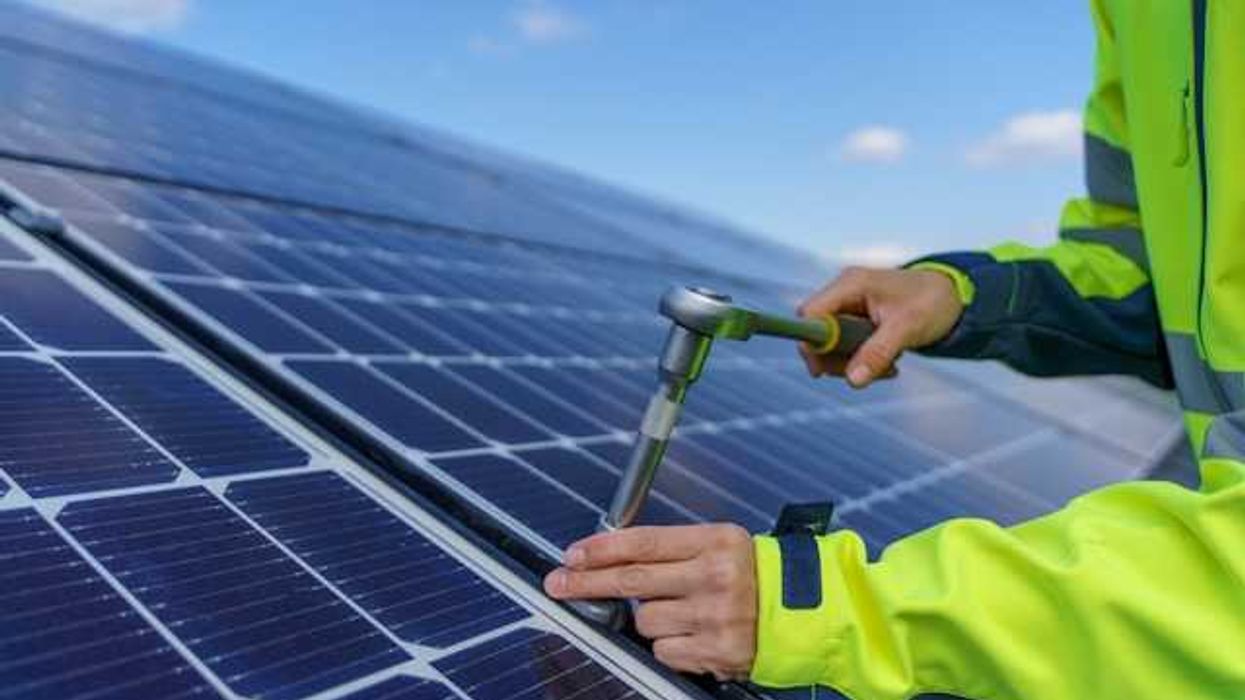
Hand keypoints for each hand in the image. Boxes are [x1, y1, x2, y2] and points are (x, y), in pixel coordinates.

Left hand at [544, 524, 756, 680]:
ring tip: (679, 611)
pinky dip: (668, 645)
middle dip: (587, 582)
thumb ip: (672, 548)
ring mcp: (715, 617)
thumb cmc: (754, 573)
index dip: (602, 549)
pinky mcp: (716, 652)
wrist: (804, 611)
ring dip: (648, 618)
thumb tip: (611, 557)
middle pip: (632, 580)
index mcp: (714, 542)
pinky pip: (664, 651)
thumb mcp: (720, 543)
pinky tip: (691, 633)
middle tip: (559, 582)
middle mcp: (714, 577)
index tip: (573, 554)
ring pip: (645, 621)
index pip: (644, 542)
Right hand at [798, 266, 962, 386]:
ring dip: (853, 364)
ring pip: (831, 346)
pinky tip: (889, 364)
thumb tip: (852, 381)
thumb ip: (877, 353)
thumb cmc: (932, 302)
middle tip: (864, 374)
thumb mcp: (907, 328)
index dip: (812, 343)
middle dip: (837, 360)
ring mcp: (849, 307)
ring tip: (888, 368)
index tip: (822, 370)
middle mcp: (844, 293)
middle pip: (817, 334)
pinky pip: (846, 348)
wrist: (953, 297)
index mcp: (851, 285)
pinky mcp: (856, 321)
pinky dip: (863, 361)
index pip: (811, 314)